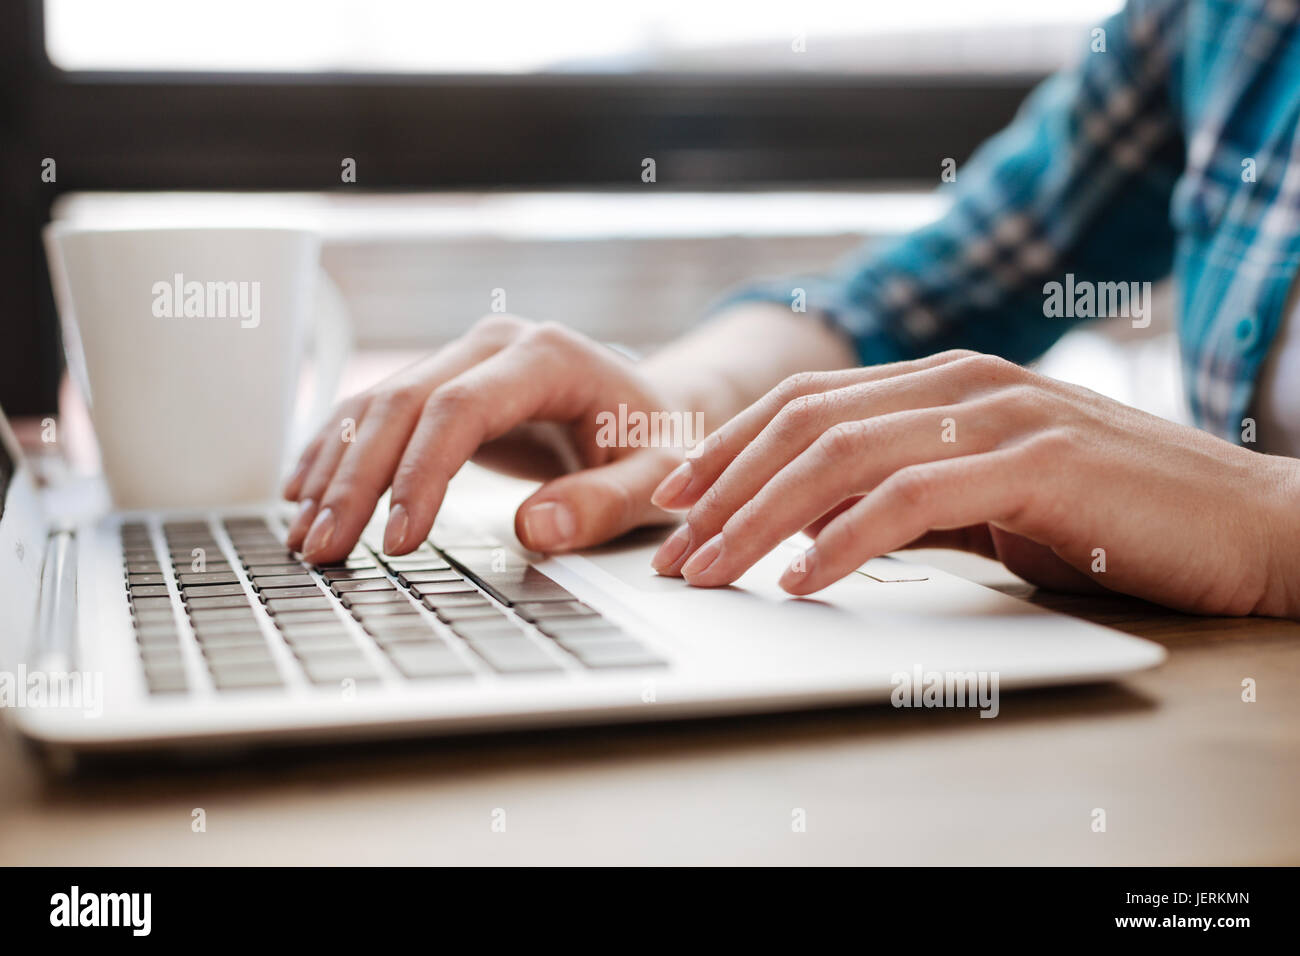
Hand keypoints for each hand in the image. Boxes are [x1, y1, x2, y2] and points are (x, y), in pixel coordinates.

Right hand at [283, 315, 685, 563]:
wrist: (649, 409)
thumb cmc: (653, 443)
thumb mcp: (653, 477)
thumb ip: (604, 503)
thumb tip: (535, 530)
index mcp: (547, 356)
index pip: (459, 409)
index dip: (420, 475)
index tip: (400, 542)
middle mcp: (493, 344)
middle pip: (402, 404)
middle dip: (357, 482)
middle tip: (326, 551)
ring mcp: (461, 356)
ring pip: (374, 406)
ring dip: (333, 472)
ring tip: (305, 539)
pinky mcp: (442, 382)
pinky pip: (373, 411)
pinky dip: (335, 452)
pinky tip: (304, 493)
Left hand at [649, 350, 1299, 616]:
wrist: (1248, 525)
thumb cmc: (1111, 518)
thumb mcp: (985, 504)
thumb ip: (905, 498)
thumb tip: (806, 527)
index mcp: (945, 382)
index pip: (806, 403)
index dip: (729, 447)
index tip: (674, 497)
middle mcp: (963, 382)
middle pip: (805, 425)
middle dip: (723, 489)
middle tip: (670, 548)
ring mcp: (1001, 415)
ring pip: (841, 457)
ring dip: (761, 518)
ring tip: (711, 570)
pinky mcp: (1038, 463)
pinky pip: (912, 499)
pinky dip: (843, 540)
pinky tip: (800, 581)